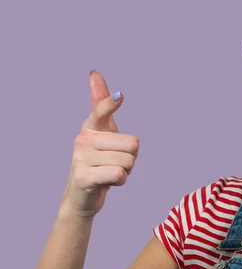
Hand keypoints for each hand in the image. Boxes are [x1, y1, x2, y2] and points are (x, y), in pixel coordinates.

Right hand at [59, 70, 139, 218]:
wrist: (82, 195)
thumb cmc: (98, 159)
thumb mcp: (103, 131)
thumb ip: (100, 104)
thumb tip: (94, 73)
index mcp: (90, 127)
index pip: (101, 111)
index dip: (110, 104)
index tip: (120, 97)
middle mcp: (82, 140)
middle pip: (132, 144)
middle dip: (131, 158)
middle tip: (114, 162)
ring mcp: (80, 158)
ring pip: (128, 161)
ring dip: (126, 170)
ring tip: (109, 172)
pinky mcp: (84, 177)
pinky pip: (119, 174)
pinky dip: (121, 181)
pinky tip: (107, 182)